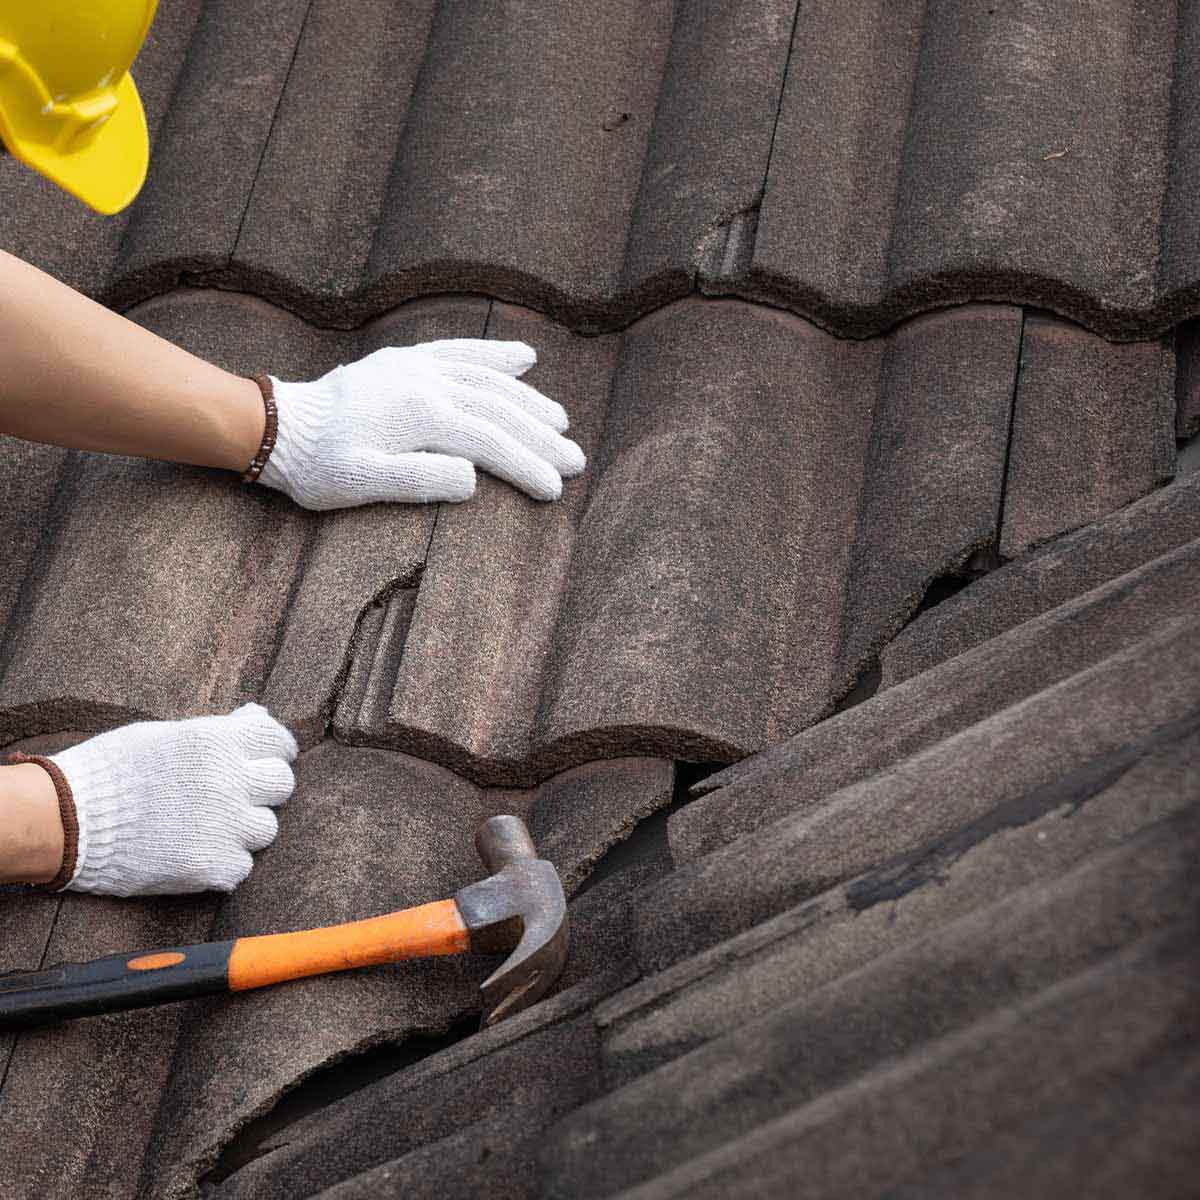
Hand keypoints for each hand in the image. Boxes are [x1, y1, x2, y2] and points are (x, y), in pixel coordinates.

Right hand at [50, 704, 297, 895]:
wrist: (65, 819)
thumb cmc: (110, 770)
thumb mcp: (164, 735)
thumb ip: (217, 730)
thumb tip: (257, 714)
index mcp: (218, 742)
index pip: (278, 742)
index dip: (273, 751)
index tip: (264, 759)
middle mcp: (229, 781)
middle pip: (281, 784)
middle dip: (263, 788)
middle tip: (236, 794)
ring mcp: (223, 826)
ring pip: (266, 828)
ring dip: (244, 828)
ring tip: (210, 826)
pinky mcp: (210, 865)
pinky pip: (241, 866)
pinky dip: (224, 863)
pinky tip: (197, 852)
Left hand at [257, 339, 585, 509]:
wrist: (278, 427)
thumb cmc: (318, 465)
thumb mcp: (362, 484)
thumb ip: (418, 480)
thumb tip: (473, 478)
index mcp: (420, 414)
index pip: (489, 441)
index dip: (526, 465)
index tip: (555, 490)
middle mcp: (426, 381)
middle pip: (499, 408)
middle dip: (541, 436)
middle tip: (576, 461)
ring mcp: (417, 366)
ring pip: (488, 379)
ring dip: (529, 400)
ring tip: (561, 423)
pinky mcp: (407, 361)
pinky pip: (460, 351)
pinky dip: (495, 355)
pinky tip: (525, 359)